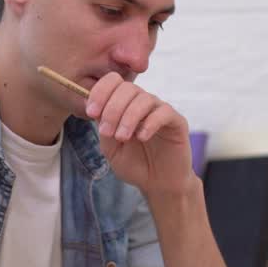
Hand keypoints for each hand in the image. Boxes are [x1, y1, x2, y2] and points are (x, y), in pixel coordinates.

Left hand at [85, 72, 192, 196]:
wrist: (158, 184)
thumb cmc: (134, 164)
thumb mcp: (110, 148)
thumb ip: (104, 128)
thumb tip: (96, 109)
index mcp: (124, 105)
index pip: (113, 82)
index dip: (100, 92)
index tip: (91, 112)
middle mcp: (142, 103)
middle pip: (127, 88)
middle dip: (112, 109)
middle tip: (107, 132)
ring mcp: (160, 110)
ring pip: (144, 99)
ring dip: (128, 117)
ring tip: (122, 137)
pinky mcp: (177, 121)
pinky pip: (164, 112)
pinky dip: (150, 123)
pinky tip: (141, 137)